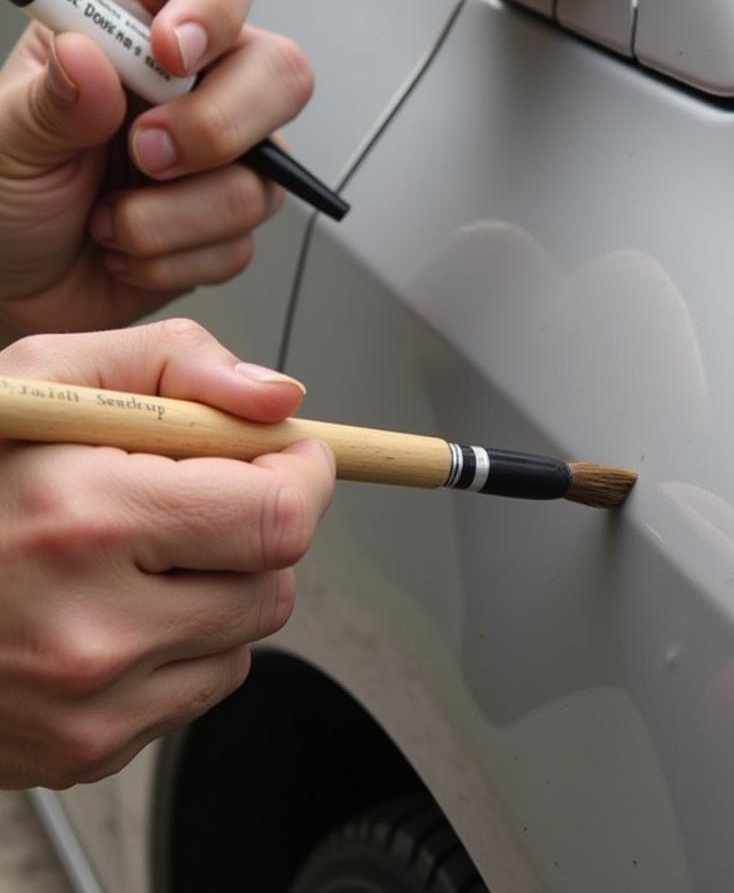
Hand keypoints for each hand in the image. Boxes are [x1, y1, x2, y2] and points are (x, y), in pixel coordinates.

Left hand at [0, 0, 313, 340]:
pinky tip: (125, 251)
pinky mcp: (227, 227)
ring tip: (107, 219)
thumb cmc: (5, 196)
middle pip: (279, 72)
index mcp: (136, 32)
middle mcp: (194, 90)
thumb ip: (53, 98)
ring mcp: (222, 161)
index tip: (165, 42)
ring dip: (170, 214)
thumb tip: (91, 59)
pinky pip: (237, 244)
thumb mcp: (6, 136)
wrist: (12, 286)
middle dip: (216, 122)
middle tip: (146, 149)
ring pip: (261, 180)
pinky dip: (169, 258)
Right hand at [0, 318, 333, 788]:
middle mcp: (93, 629)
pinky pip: (201, 686)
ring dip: (225, 584)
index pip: (279, 517)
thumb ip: (178, 365)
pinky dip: (187, 641)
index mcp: (87, 520)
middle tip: (202, 499)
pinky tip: (118, 608)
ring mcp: (90, 707)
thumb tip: (281, 401)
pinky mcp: (87, 751)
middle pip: (276, 582)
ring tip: (143, 555)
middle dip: (258, 528)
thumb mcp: (48, 379)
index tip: (288, 457)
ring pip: (247, 636)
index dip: (301, 477)